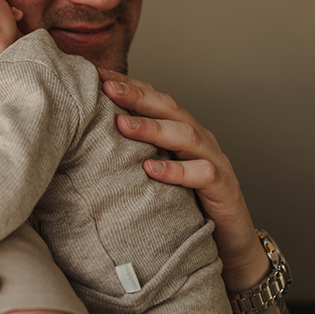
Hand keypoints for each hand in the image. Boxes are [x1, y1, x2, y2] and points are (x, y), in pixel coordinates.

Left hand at [97, 68, 269, 291]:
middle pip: (168, 108)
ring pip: (186, 135)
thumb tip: (84, 136)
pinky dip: (176, 171)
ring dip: (153, 128)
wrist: (230, 240)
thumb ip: (131, 150)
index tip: (96, 74)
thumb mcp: (155, 169)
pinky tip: (151, 169)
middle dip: (137, 96)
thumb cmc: (186, 200)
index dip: (128, 84)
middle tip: (107, 87)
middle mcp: (198, 138)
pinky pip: (203, 174)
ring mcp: (213, 160)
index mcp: (179, 129)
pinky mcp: (223, 189)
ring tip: (122, 124)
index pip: (153, 98)